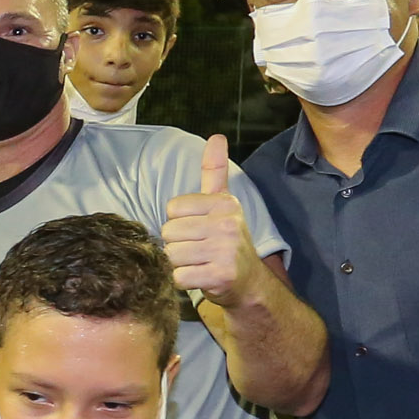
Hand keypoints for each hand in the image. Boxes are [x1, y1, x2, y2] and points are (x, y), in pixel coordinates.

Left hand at [160, 133, 264, 307]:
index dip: (178, 223)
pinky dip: (183, 281)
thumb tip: (216, 136)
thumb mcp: (223, 204)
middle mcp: (227, 223)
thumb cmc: (227, 242)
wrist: (248, 283)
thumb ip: (214, 171)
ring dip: (179, 264)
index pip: (172, 209)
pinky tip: (199, 277)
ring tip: (199, 263)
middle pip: (169, 233)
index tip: (197, 231)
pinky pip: (179, 276)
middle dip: (177, 245)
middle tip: (198, 251)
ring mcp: (225, 250)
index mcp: (223, 203)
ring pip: (172, 255)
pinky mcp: (220, 275)